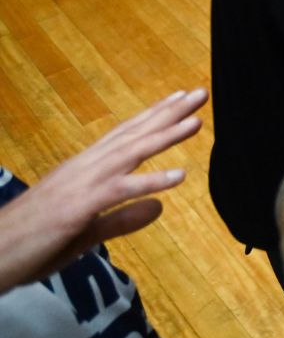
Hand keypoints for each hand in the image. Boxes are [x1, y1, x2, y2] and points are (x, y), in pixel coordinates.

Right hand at [0, 88, 205, 291]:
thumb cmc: (30, 244)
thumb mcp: (87, 232)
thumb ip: (123, 219)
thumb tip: (161, 208)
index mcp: (83, 171)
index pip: (123, 137)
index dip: (152, 117)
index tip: (179, 99)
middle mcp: (83, 169)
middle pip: (132, 136)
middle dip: (167, 114)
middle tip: (200, 93)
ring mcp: (80, 186)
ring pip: (129, 154)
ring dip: (165, 136)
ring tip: (196, 121)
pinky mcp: (77, 209)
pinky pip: (119, 191)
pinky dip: (150, 182)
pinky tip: (179, 175)